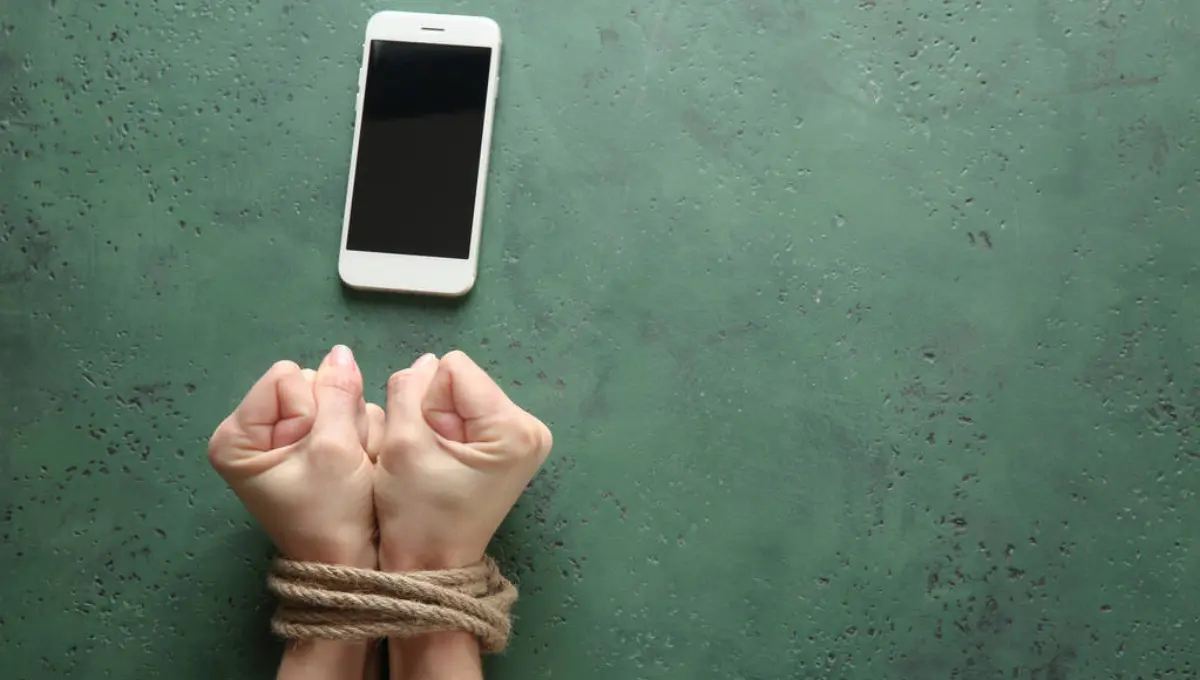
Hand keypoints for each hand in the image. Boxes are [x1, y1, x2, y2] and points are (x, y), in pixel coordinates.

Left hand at [208, 346, 378, 568]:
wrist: (350, 560)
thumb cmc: (332, 512)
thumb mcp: (335, 448)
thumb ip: (338, 394)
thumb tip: (341, 352)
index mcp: (237, 434)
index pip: (286, 378)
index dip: (314, 407)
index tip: (319, 450)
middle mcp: (254, 431)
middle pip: (308, 383)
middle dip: (335, 414)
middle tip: (339, 457)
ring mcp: (283, 437)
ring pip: (331, 396)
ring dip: (351, 424)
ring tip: (347, 465)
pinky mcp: (310, 443)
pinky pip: (342, 413)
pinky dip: (355, 434)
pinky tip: (352, 463)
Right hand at [374, 350, 552, 570]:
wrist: (432, 566)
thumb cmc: (416, 515)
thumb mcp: (402, 445)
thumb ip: (407, 391)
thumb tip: (424, 360)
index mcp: (514, 428)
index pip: (453, 369)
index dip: (427, 403)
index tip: (428, 446)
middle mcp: (532, 427)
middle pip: (462, 381)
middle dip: (436, 414)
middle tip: (433, 461)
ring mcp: (527, 437)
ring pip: (463, 396)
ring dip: (441, 424)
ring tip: (440, 465)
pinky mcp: (514, 445)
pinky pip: (470, 413)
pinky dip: (451, 434)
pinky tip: (450, 465)